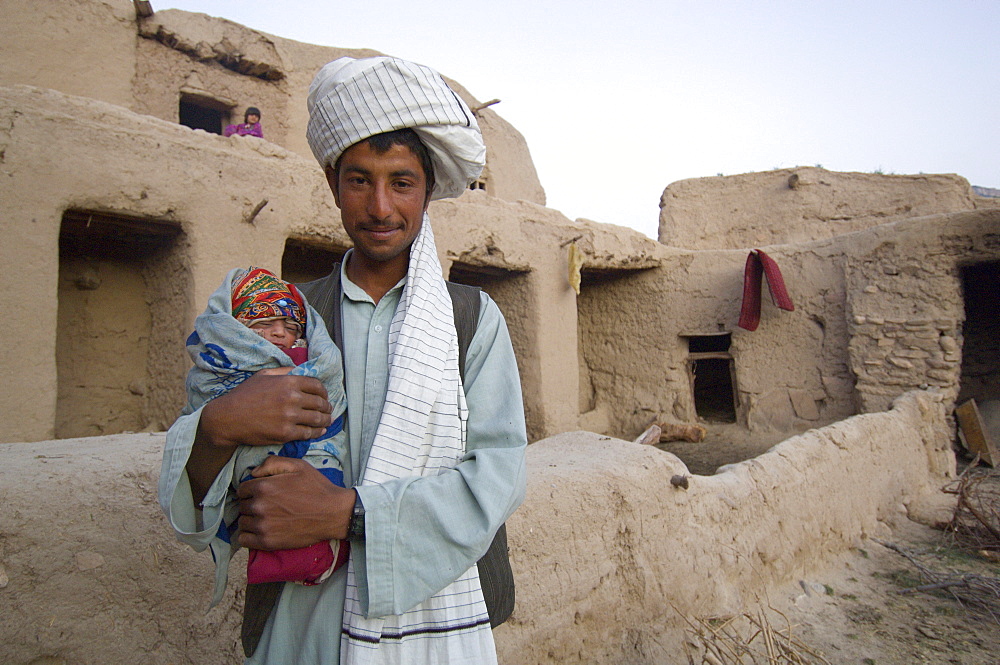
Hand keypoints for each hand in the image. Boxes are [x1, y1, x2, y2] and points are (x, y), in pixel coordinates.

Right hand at [199, 371, 332, 447]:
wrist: (228, 418)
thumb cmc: (244, 395)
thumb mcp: (263, 375)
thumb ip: (284, 371)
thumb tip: (300, 370)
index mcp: (289, 382)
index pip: (317, 385)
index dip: (324, 392)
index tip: (324, 396)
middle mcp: (292, 398)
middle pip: (320, 403)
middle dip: (327, 407)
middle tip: (328, 410)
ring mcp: (289, 417)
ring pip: (317, 419)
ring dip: (325, 421)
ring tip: (327, 421)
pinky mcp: (285, 433)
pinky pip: (308, 433)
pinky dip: (316, 433)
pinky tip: (319, 432)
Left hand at [236, 456, 354, 549]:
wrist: (333, 513)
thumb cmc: (316, 488)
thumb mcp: (298, 466)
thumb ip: (272, 463)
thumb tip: (253, 472)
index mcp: (264, 486)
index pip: (242, 489)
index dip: (251, 490)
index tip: (262, 493)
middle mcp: (259, 506)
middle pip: (242, 506)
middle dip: (251, 504)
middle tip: (267, 505)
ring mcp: (262, 526)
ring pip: (242, 522)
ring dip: (250, 520)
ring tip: (265, 518)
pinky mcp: (267, 542)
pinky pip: (243, 540)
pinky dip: (248, 535)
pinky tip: (260, 531)